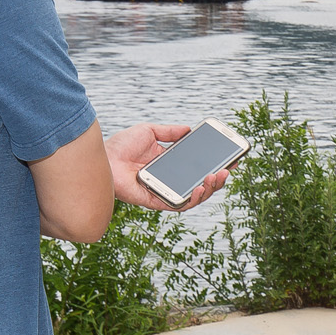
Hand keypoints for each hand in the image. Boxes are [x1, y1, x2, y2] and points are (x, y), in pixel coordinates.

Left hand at [104, 123, 231, 211]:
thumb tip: (189, 129)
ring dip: (209, 189)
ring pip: (193, 197)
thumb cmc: (120, 146)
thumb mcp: (149, 131)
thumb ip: (170, 132)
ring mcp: (164, 192)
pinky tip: (199, 188)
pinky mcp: (156, 201)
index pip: (197, 167)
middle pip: (200, 184)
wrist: (103, 157)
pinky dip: (192, 198)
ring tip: (217, 177)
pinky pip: (178, 204)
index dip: (215, 164)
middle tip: (229, 169)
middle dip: (218, 178)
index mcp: (169, 165)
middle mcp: (169, 180)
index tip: (232, 158)